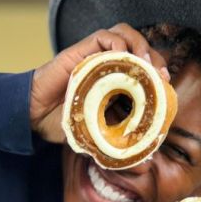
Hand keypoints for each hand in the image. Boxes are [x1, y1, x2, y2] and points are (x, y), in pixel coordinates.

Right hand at [30, 23, 170, 143]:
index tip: (167, 86)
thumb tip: (146, 167)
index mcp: (116, 81)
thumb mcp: (99, 138)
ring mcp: (96, 56)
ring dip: (141, 46)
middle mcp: (108, 65)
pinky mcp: (82, 51)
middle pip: (140, 48)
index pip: (145, 67)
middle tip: (161, 76)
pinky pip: (106, 36)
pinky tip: (124, 58)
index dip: (159, 72)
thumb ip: (120, 148)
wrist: (33, 116)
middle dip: (156, 58)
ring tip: (146, 64)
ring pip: (125, 35)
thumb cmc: (65, 125)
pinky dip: (119, 44)